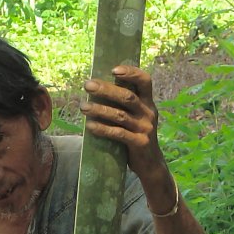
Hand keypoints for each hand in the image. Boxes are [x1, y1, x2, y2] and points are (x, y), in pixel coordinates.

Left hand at [80, 66, 163, 180]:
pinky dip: (103, 129)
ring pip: (120, 115)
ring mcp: (145, 128)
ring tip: (83, 107)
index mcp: (148, 102)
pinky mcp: (139, 143)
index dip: (131, 73)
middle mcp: (149, 112)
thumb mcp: (137, 117)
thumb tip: (98, 88)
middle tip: (87, 85)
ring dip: (100, 109)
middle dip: (106, 89)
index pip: (145, 81)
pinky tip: (90, 126)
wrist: (150, 163)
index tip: (113, 69)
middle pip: (127, 97)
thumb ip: (125, 104)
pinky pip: (118, 134)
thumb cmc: (137, 135)